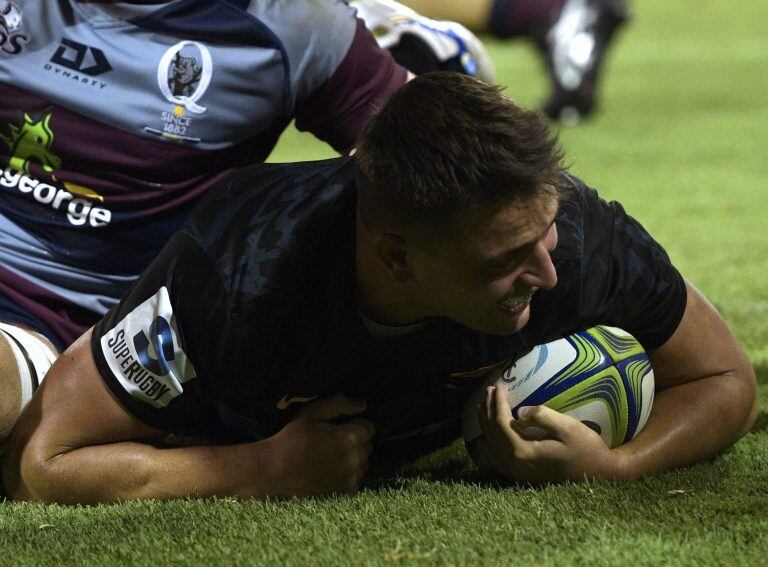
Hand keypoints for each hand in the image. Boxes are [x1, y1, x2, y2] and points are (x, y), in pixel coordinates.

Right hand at [263, 393, 374, 496]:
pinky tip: (333, 470)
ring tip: (334, 456)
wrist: (275, 469)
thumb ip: (340, 404)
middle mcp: (353, 459)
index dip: (356, 424)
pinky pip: (357, 478)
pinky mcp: (344, 491)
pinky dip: (350, 474)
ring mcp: (350, 477)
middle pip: (368, 445)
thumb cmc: (292, 437)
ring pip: (365, 463)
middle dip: (357, 441)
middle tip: (335, 441)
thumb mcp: (312, 412)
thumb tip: (363, 405)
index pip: (369, 427)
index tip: (341, 426)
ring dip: (355, 458)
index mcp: (348, 438)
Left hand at [476, 386, 623, 483]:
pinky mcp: (521, 475)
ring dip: (486, 424)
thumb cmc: (586, 448)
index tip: (499, 385)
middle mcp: (515, 464)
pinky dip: (489, 445)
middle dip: (489, 409)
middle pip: (493, 432)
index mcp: (523, 451)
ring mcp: (516, 472)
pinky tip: (485, 438)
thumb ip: (543, 417)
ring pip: (492, 445)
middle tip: (489, 390)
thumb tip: (519, 412)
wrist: (599, 474)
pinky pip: (497, 460)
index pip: (501, 422)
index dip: (498, 402)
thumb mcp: (568, 428)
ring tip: (483, 406)